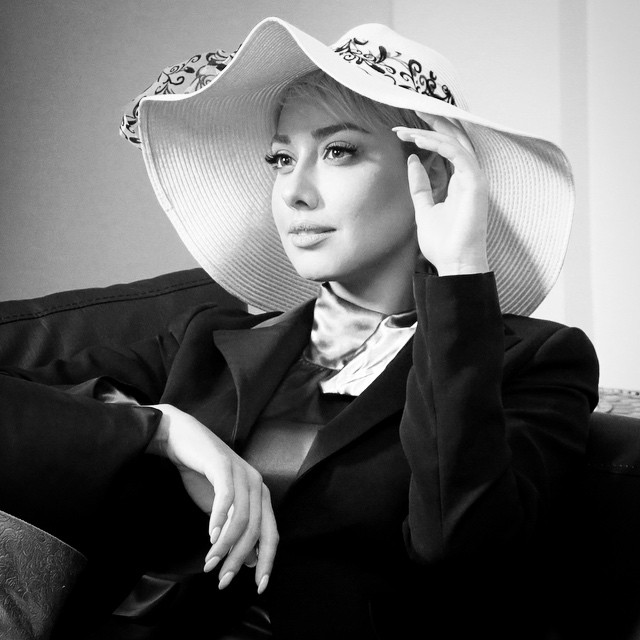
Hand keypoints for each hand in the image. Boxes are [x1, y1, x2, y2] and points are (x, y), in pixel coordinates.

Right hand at [146, 404, 277, 593]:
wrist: (180, 439)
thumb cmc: (201, 475)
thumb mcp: (221, 510)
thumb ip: (236, 531)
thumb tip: (250, 560)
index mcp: (260, 495)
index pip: (271, 534)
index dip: (267, 561)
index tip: (259, 587)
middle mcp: (257, 484)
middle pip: (257, 530)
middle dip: (241, 560)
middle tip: (223, 581)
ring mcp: (242, 472)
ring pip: (242, 518)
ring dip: (226, 546)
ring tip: (210, 563)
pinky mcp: (223, 465)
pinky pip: (226, 497)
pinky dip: (219, 519)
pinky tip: (210, 536)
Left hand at [394, 114, 489, 275]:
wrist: (454, 263)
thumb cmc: (443, 243)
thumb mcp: (424, 208)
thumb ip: (420, 185)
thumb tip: (412, 160)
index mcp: (458, 181)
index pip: (445, 149)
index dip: (427, 135)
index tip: (403, 130)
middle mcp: (468, 176)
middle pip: (453, 139)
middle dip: (434, 122)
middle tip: (412, 108)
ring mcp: (473, 178)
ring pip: (455, 141)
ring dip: (433, 129)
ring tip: (410, 123)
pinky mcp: (475, 182)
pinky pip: (456, 153)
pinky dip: (438, 144)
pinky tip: (418, 140)